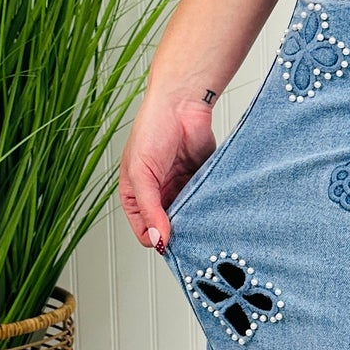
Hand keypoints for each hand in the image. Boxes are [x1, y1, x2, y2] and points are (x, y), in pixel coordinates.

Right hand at [119, 92, 217, 251]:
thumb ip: (150, 209)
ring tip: (204, 227)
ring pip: (188, 217)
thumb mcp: (142, 173)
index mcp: (135, 195)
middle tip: (191, 240)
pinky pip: (204, 203)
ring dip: (195, 222)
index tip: (171, 245)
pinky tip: (214, 212)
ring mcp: (179, 189)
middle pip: (167, 227)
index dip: (156, 239)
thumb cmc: (153, 129)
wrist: (182, 104)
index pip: (143, 230)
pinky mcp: (199, 182)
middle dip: (178, 234)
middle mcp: (157, 195)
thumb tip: (157, 239)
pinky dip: (208, 209)